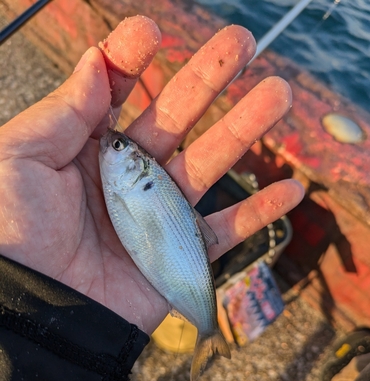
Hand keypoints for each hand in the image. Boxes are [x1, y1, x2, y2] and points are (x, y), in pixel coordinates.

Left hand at [0, 16, 303, 334]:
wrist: (33, 310)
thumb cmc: (12, 234)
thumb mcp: (19, 159)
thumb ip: (62, 111)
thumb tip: (95, 59)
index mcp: (85, 148)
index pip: (116, 91)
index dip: (132, 58)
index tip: (150, 31)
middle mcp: (127, 174)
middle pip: (175, 118)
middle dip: (208, 78)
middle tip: (241, 42)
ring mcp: (157, 212)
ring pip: (210, 164)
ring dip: (246, 130)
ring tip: (278, 94)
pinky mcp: (179, 252)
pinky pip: (227, 230)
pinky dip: (260, 213)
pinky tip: (292, 191)